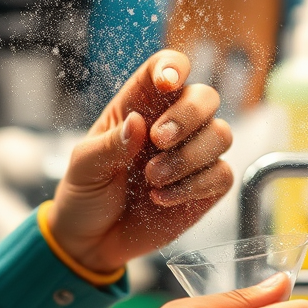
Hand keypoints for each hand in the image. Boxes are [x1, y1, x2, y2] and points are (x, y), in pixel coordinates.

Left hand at [48, 49, 232, 274]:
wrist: (92, 240)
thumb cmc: (85, 193)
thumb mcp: (85, 166)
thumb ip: (110, 144)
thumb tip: (138, 122)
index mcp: (139, 105)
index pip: (167, 68)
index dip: (174, 66)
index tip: (166, 83)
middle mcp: (171, 124)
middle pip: (206, 96)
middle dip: (188, 115)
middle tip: (159, 140)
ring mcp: (192, 155)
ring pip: (222, 134)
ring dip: (188, 157)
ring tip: (151, 179)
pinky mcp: (205, 188)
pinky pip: (221, 174)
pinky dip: (194, 186)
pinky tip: (162, 198)